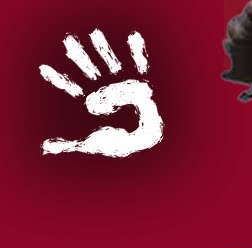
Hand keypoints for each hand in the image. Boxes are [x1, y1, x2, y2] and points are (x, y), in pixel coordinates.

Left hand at [39, 31, 162, 156]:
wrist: (144, 146)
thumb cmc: (119, 144)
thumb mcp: (90, 143)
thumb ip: (68, 143)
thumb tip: (45, 147)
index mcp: (91, 100)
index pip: (71, 87)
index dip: (58, 79)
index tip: (43, 69)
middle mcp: (105, 89)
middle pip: (88, 70)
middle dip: (79, 56)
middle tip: (69, 41)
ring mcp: (121, 84)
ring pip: (110, 64)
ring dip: (103, 50)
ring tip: (95, 34)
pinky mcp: (140, 84)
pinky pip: (139, 66)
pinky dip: (137, 52)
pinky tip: (133, 37)